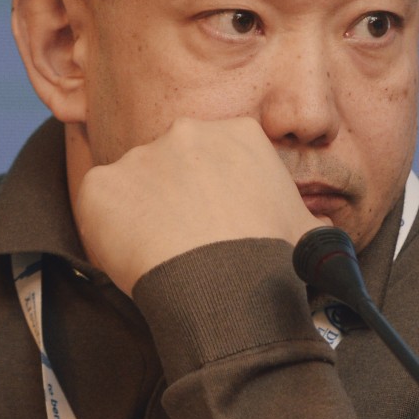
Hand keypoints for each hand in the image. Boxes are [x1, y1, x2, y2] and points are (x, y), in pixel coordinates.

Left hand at [70, 117, 317, 295]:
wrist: (228, 287)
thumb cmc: (275, 259)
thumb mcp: (310, 230)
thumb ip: (307, 216)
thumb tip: (319, 225)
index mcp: (240, 133)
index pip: (220, 152)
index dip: (218, 187)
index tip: (221, 218)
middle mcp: (188, 131)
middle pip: (174, 160)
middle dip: (177, 192)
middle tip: (189, 239)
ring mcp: (141, 155)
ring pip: (135, 182)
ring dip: (143, 212)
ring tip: (163, 255)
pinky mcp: (102, 185)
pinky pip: (100, 204)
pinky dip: (109, 229)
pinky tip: (135, 257)